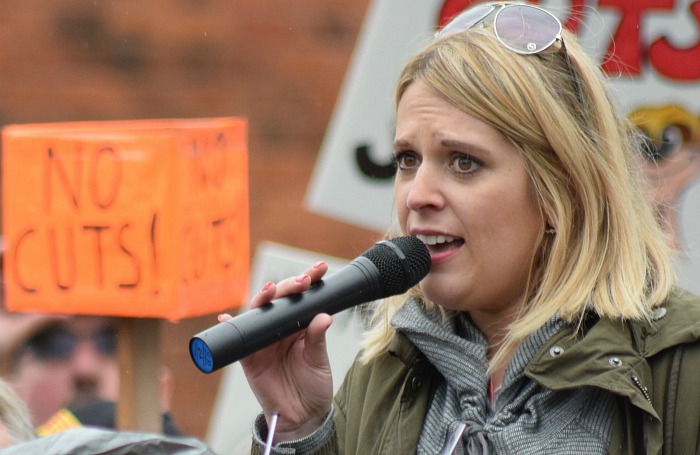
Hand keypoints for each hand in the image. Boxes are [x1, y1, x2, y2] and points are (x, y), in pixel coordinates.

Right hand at [221, 261, 332, 442]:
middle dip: (289, 286)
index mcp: (299, 325)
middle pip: (280, 300)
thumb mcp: (318, 361)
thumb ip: (317, 338)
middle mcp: (280, 328)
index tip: (318, 269)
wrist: (301, 417)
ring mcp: (263, 341)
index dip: (308, 281)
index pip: (302, 298)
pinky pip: (237, 339)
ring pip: (259, 313)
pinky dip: (230, 326)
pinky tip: (226, 317)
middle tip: (302, 281)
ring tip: (270, 290)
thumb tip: (323, 316)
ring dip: (262, 299)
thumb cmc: (313, 386)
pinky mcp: (249, 357)